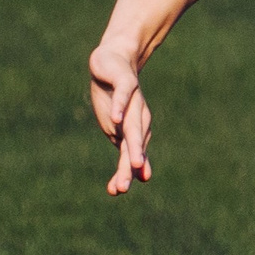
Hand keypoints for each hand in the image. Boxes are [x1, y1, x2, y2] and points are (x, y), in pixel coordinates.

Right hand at [89, 39, 152, 194]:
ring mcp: (134, 101)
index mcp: (135, 131)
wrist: (116, 62)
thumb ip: (127, 147)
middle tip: (125, 187)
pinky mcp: (127, 82)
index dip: (125, 173)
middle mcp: (138, 118)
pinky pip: (124, 96)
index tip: (117, 192)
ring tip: (133, 163)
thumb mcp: (118, 127)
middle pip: (135, 146)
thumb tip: (139, 174)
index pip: (129, 156)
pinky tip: (115, 118)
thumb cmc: (117, 99)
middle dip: (130, 166)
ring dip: (134, 145)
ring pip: (134, 126)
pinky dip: (120, 107)